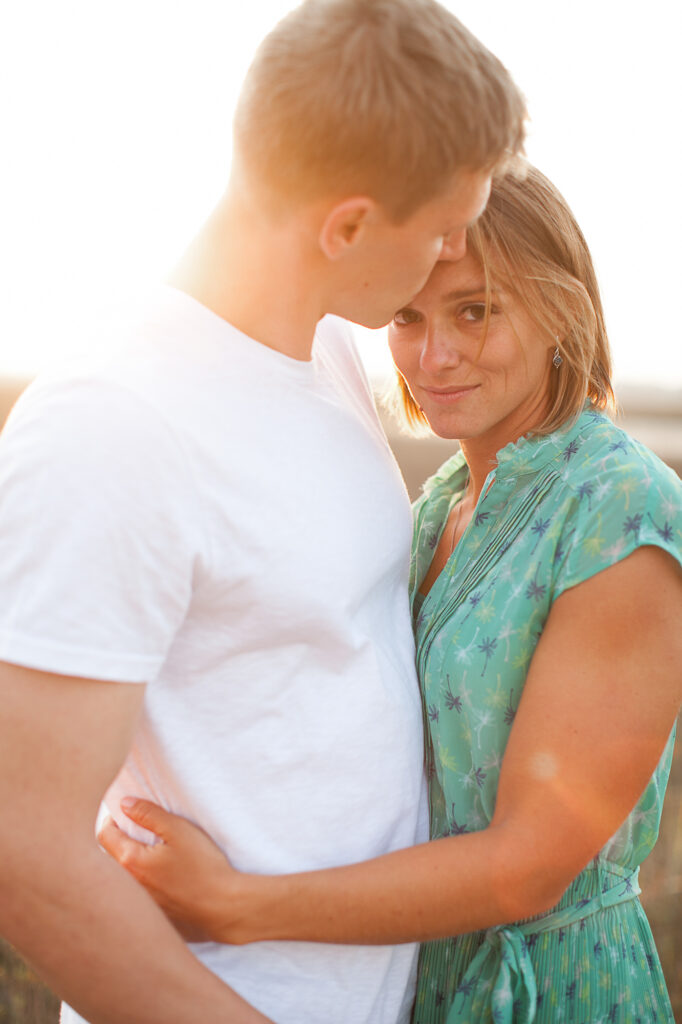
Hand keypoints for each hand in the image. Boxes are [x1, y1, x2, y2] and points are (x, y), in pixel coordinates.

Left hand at [98, 799, 241, 942]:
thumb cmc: (203, 865)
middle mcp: (128, 884)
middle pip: (109, 856)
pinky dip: (143, 880)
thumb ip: (148, 813)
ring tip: (152, 851)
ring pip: (123, 875)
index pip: (105, 835)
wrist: (222, 907)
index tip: (127, 813)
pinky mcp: (152, 913)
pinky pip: (137, 892)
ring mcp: (139, 902)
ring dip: (130, 860)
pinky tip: (165, 876)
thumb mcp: (178, 830)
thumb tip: (124, 803)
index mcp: (130, 861)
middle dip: (120, 839)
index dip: (113, 819)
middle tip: (140, 829)